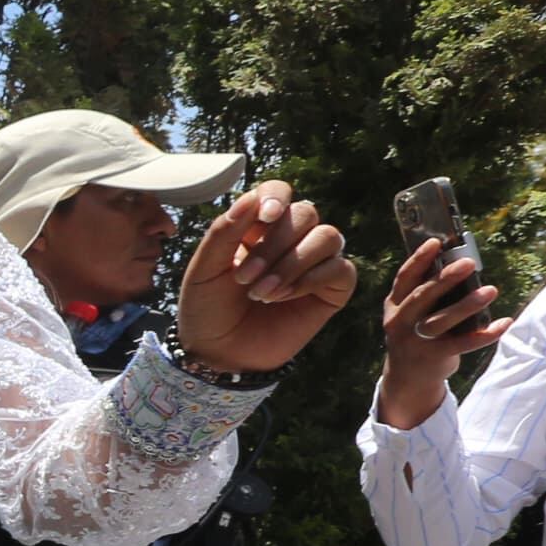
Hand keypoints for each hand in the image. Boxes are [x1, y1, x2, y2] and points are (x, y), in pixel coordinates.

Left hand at [170, 180, 355, 377]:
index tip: (264, 217)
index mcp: (256, 227)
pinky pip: (341, 268)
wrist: (218, 353)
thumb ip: (224, 232)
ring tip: (261, 294)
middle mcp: (290, 239)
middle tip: (244, 278)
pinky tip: (283, 297)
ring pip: (328, 236)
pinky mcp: (331, 289)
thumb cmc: (207, 308)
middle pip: (306, 213)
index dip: (277, 197)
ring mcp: (314, 262)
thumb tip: (252, 197)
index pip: (279, 192)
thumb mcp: (204, 269)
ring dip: (292, 263)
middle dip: (276, 243)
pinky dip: (311, 279)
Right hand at [371, 236, 507, 427]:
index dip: (419, 259)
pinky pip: (462, 344)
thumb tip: (456, 266)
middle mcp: (400, 322)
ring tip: (491, 290)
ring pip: (441, 320)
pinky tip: (504, 322)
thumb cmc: (416, 335)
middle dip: (446, 278)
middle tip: (468, 263)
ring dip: (467, 305)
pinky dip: (485, 334)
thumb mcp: (411, 314)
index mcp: (394, 305)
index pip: (404, 278)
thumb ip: (426, 294)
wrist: (407, 378)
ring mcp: (415, 341)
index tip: (437, 242)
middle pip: (423, 297)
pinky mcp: (433, 357)